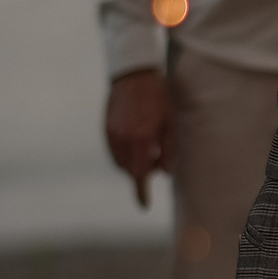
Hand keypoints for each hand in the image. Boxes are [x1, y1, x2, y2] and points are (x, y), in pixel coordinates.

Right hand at [103, 68, 169, 207]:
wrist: (133, 73)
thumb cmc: (158, 97)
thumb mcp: (171, 122)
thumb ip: (169, 150)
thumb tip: (166, 172)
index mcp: (141, 139)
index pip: (139, 175)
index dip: (141, 192)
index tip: (144, 205)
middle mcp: (123, 139)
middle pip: (130, 170)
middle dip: (142, 172)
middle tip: (157, 158)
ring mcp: (112, 134)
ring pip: (120, 162)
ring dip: (132, 163)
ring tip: (147, 147)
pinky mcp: (106, 128)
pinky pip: (113, 151)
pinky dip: (124, 154)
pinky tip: (135, 141)